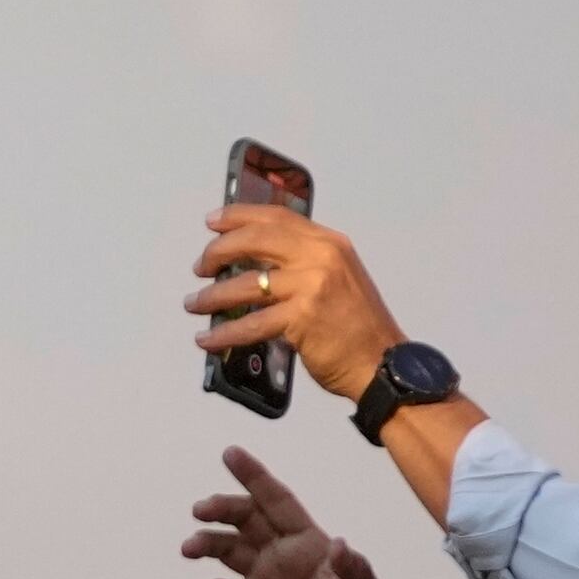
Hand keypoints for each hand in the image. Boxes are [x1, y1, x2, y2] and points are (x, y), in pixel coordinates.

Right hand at [182, 445, 417, 578]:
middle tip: (200, 511)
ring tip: (189, 550)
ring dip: (205, 544)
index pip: (280, 504)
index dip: (256, 478)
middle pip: (245, 520)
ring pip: (225, 550)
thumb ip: (356, 574)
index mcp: (311, 546)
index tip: (230, 454)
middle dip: (221, 509)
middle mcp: (282, 557)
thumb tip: (339, 543)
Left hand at [184, 205, 403, 403]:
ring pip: (244, 285)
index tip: (212, 222)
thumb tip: (250, 261)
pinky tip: (207, 339)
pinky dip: (222, 334)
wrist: (384, 362)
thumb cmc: (357, 325)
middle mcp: (321, 257)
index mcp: (329, 243)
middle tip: (200, 267)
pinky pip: (249, 324)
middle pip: (254, 240)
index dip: (238, 216)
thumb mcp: (336, 277)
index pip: (276, 217)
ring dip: (211, 296)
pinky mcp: (301, 317)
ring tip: (194, 304)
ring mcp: (312, 285)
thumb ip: (301, 262)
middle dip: (218, 251)